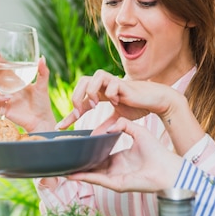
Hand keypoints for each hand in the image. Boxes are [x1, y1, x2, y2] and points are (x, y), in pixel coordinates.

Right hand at [0, 56, 55, 132]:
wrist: (41, 120)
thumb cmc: (42, 103)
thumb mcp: (43, 86)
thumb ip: (43, 72)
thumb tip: (42, 58)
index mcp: (15, 80)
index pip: (3, 67)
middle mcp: (7, 87)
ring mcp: (3, 97)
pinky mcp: (2, 108)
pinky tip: (5, 98)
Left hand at [57, 70, 185, 131]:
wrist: (155, 100)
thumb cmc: (136, 106)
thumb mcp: (117, 118)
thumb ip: (105, 126)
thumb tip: (93, 139)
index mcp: (100, 93)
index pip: (80, 101)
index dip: (69, 115)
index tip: (60, 128)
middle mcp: (104, 85)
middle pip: (82, 81)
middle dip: (76, 96)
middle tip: (79, 112)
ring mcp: (113, 82)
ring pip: (94, 76)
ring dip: (91, 92)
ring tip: (95, 105)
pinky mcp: (124, 83)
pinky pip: (112, 83)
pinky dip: (111, 92)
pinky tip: (116, 102)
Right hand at [67, 118, 182, 191]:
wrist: (168, 167)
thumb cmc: (157, 151)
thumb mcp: (137, 132)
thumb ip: (123, 124)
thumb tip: (108, 125)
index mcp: (120, 158)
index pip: (99, 156)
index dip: (88, 152)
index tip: (76, 146)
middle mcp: (115, 169)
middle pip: (92, 167)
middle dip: (78, 165)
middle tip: (63, 160)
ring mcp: (115, 178)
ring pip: (91, 176)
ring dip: (77, 173)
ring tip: (61, 170)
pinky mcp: (116, 184)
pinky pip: (97, 180)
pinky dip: (84, 178)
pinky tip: (72, 175)